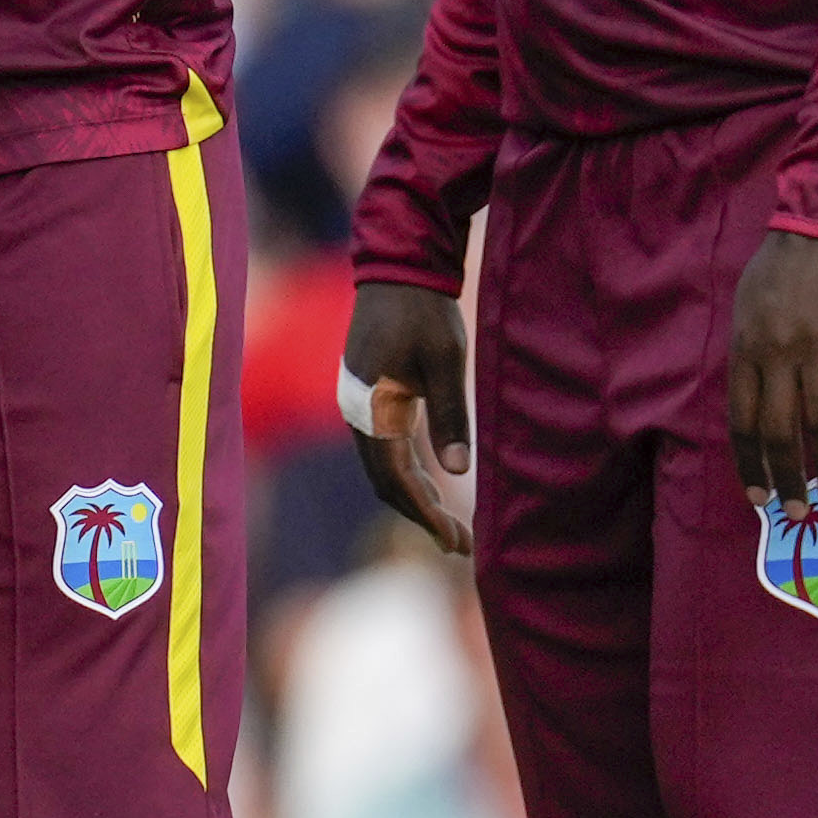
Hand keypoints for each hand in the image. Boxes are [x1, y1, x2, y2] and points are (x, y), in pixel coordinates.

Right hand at [343, 276, 472, 553]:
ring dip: (414, 497)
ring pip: (383, 468)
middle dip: (420, 515)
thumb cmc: (424, 314)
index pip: (394, 478)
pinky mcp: (368, 398)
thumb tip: (457, 474)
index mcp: (372, 408)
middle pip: (384, 482)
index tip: (455, 541)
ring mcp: (359, 407)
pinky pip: (383, 449)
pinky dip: (407, 474)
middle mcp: (358, 414)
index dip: (424, 513)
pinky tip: (432, 482)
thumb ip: (450, 417)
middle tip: (460, 545)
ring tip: (449, 525)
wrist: (396, 272)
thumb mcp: (446, 363)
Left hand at [732, 231, 817, 510]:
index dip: (747, 462)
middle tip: (793, 510)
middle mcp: (778, 355)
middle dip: (783, 477)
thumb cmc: (782, 267)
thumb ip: (751, 356)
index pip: (741, 420)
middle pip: (778, 431)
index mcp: (745, 349)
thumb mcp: (746, 309)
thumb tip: (757, 404)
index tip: (754, 494)